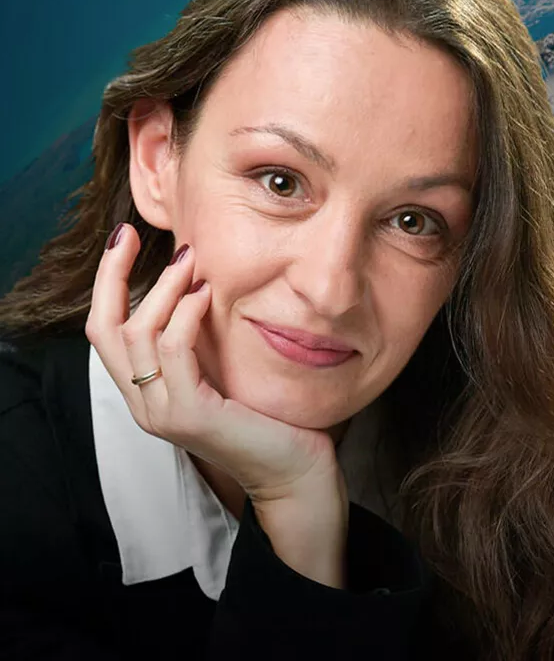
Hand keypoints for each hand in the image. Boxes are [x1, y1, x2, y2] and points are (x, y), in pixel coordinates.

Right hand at [88, 225, 347, 587]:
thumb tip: (198, 280)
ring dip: (161, 289)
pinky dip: (185, 316)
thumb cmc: (270, 418)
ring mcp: (162, 411)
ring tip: (190, 260)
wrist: (297, 471)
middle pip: (103, 328)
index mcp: (147, 391)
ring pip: (138, 334)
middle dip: (115, 275)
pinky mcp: (190, 414)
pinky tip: (205, 294)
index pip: (104, 330)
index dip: (107, 282)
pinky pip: (174, 352)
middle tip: (141, 234)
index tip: (125, 237)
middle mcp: (144, 403)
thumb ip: (202, 339)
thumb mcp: (225, 370)